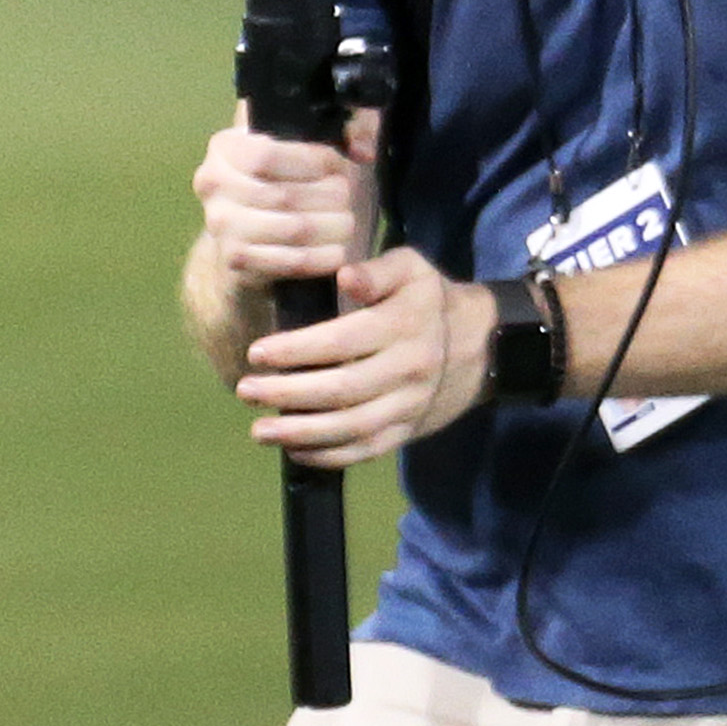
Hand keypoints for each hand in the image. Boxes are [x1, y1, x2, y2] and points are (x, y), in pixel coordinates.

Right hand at [192, 111, 375, 288]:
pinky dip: (322, 257)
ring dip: (332, 227)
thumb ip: (347, 128)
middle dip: (330, 198)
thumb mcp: (305, 142)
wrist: (247, 231)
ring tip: (346, 222)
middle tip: (349, 199)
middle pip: (285, 194)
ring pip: (294, 228)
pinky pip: (291, 260)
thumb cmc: (284, 177)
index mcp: (224, 147)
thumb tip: (362, 149)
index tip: (339, 165)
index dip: (314, 161)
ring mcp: (220, 224)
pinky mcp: (234, 259)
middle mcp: (212, 184)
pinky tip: (337, 251)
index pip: (268, 155)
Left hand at [234, 247, 496, 466]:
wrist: (482, 345)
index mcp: (405, 325)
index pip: (342, 341)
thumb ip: (375, 270)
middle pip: (342, 389)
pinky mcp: (408, 431)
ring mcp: (410, 405)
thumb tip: (344, 275)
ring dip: (301, 434)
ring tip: (258, 431)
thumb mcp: (411, 269)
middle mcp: (410, 368)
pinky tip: (294, 450)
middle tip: (244, 390)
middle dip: (287, 394)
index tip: (255, 352)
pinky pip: (367, 449)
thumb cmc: (428, 300)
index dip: (296, 350)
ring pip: (352, 427)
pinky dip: (329, 456)